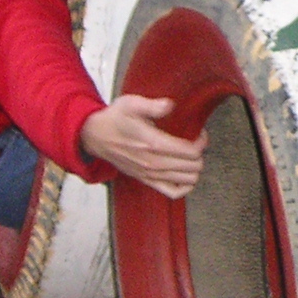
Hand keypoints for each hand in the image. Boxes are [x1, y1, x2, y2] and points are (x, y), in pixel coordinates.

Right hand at [80, 94, 206, 198]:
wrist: (95, 136)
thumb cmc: (115, 118)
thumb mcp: (131, 104)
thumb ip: (152, 105)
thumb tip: (169, 105)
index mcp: (153, 143)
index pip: (191, 151)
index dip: (201, 141)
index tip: (199, 132)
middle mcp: (153, 162)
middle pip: (193, 167)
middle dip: (199, 154)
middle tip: (194, 143)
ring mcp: (150, 174)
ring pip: (187, 180)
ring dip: (194, 168)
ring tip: (190, 156)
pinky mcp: (146, 180)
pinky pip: (173, 193)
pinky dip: (184, 187)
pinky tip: (185, 175)